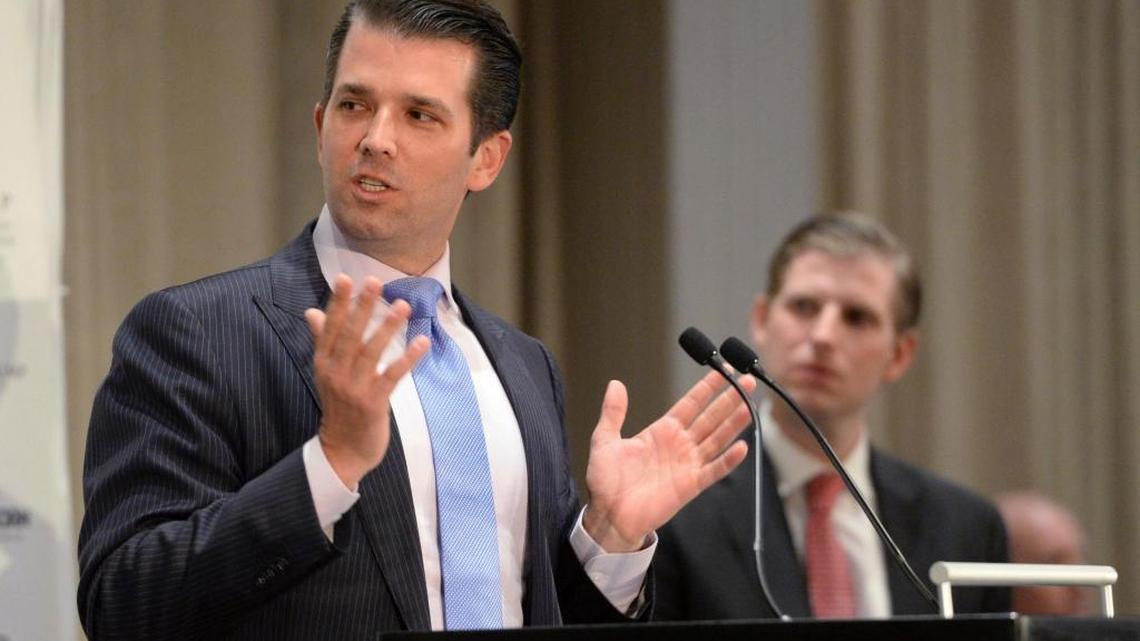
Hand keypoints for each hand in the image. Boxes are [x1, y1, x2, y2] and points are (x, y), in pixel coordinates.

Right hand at [305, 274, 427, 487]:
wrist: (342, 451)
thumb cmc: (338, 407)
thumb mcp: (326, 373)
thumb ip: (322, 340)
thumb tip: (311, 311)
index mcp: (324, 363)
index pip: (330, 328)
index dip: (338, 303)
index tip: (345, 279)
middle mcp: (336, 373)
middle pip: (350, 335)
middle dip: (363, 307)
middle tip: (375, 281)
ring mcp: (354, 388)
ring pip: (371, 352)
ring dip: (387, 327)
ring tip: (402, 305)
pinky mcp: (373, 403)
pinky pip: (392, 376)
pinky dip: (407, 358)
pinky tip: (421, 342)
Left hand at [582, 371, 754, 551]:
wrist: (609, 515)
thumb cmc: (606, 481)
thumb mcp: (605, 440)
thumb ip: (613, 413)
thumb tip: (615, 384)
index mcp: (662, 431)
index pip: (691, 403)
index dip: (707, 387)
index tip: (723, 370)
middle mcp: (679, 444)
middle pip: (711, 417)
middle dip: (729, 398)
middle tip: (748, 380)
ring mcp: (688, 464)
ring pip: (717, 439)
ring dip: (734, 423)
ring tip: (750, 405)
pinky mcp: (691, 485)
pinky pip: (714, 470)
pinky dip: (728, 460)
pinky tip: (742, 447)